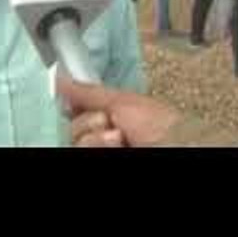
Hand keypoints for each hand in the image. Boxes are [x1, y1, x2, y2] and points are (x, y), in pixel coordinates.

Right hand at [59, 78, 182, 147]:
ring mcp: (102, 148)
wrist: (177, 144)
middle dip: (89, 122)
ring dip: (95, 138)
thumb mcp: (122, 101)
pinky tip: (115, 146)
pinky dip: (96, 145)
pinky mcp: (102, 159)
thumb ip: (89, 92)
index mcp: (106, 117)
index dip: (75, 109)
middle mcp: (102, 135)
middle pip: (72, 127)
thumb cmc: (159, 123)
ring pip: (75, 142)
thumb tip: (60, 78)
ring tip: (119, 139)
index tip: (77, 105)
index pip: (75, 112)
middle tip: (111, 123)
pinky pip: (80, 151)